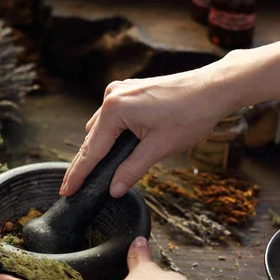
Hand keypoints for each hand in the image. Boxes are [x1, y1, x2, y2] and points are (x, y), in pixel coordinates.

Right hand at [59, 64, 236, 197]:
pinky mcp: (132, 90)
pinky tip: (117, 149)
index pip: (91, 150)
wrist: (214, 88)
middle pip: (93, 138)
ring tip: (98, 173)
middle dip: (87, 162)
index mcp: (115, 109)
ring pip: (102, 127)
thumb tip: (114, 189)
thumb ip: (132, 169)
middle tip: (77, 188)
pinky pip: (114, 117)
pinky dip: (113, 134)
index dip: (78, 174)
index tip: (66, 191)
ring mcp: (121, 90)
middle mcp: (112, 96)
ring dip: (102, 148)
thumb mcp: (159, 148)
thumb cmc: (191, 114)